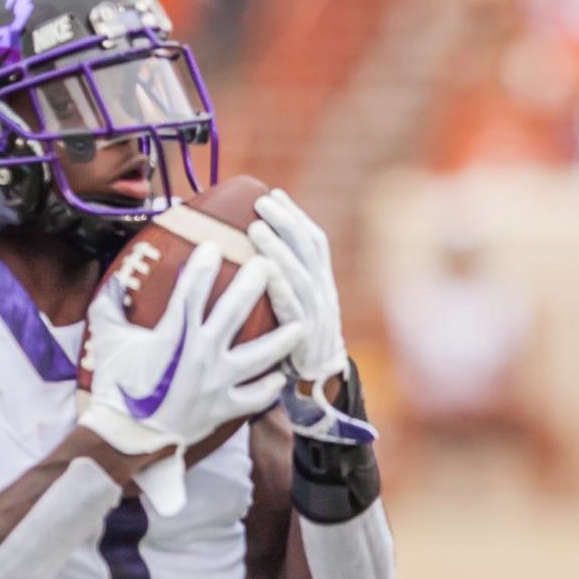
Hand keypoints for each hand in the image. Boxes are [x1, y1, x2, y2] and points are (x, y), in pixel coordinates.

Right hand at [80, 240, 302, 516]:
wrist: (127, 439)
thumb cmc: (116, 389)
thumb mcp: (108, 342)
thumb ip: (109, 308)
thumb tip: (114, 282)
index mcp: (174, 334)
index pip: (192, 290)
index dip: (203, 265)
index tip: (214, 246)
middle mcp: (202, 354)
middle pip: (234, 311)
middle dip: (252, 284)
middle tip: (267, 265)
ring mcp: (218, 382)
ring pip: (260, 356)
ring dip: (282, 339)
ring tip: (300, 325)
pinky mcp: (224, 408)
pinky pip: (256, 397)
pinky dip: (269, 388)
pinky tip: (279, 377)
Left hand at [249, 189, 347, 386]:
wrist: (318, 384)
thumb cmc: (296, 341)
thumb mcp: (298, 306)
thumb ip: (286, 279)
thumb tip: (255, 249)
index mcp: (322, 284)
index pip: (314, 242)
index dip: (296, 216)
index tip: (275, 194)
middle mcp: (323, 294)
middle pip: (310, 249)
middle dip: (287, 220)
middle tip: (261, 201)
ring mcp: (316, 314)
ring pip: (301, 273)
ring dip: (279, 247)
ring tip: (256, 227)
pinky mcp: (305, 335)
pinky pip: (293, 306)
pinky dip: (279, 284)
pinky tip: (263, 269)